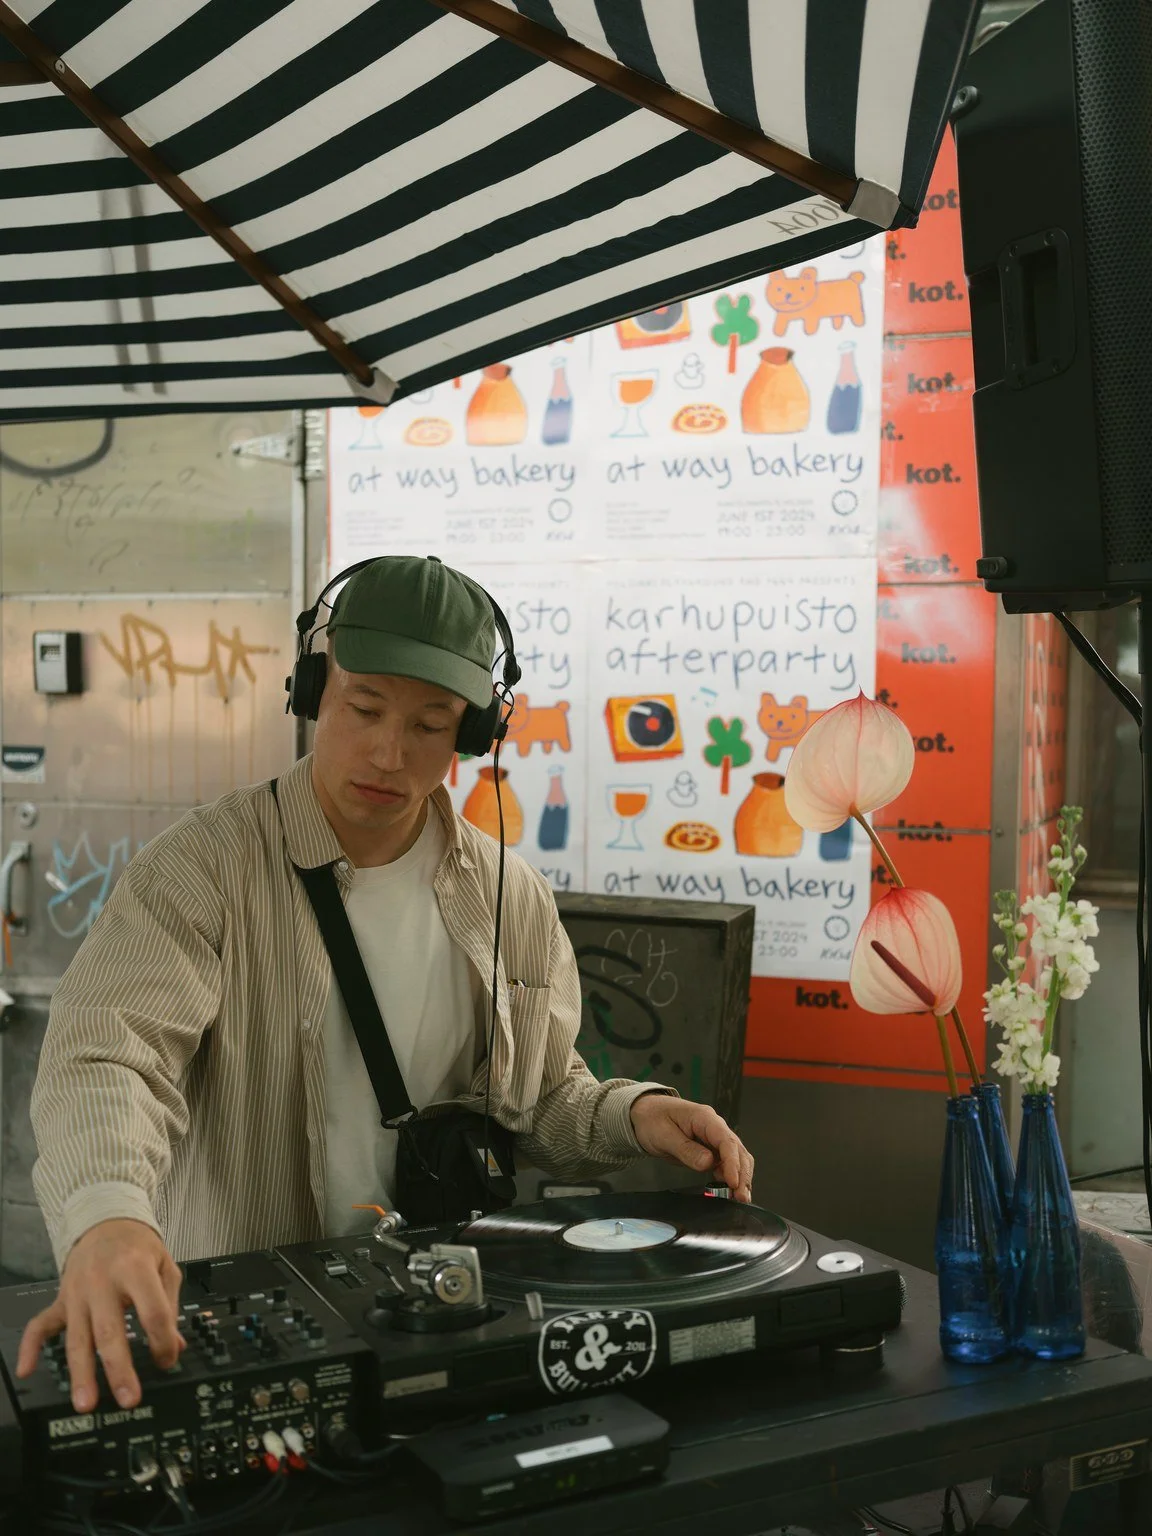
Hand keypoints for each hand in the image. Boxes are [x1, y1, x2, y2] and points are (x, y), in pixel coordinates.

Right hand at [16, 1219, 183, 1412]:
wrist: (106, 1221)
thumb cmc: (139, 1248)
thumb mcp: (165, 1266)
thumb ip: (170, 1306)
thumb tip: (176, 1346)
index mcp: (135, 1269)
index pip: (153, 1313)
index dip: (164, 1341)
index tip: (168, 1360)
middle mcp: (103, 1282)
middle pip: (111, 1331)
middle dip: (119, 1369)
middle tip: (129, 1399)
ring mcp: (78, 1293)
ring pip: (78, 1337)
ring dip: (81, 1373)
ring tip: (85, 1403)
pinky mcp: (61, 1299)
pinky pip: (41, 1325)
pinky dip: (30, 1347)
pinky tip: (26, 1370)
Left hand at [629, 1094, 753, 1201]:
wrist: (645, 1114)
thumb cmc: (652, 1119)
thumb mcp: (664, 1135)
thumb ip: (686, 1149)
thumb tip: (708, 1163)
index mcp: (704, 1118)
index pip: (726, 1141)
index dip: (732, 1163)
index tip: (733, 1182)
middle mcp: (714, 1126)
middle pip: (737, 1150)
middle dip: (742, 1174)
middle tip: (741, 1197)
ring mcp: (714, 1138)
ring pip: (736, 1158)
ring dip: (741, 1177)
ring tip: (741, 1198)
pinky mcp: (710, 1149)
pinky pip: (726, 1163)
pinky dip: (732, 1177)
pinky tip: (732, 1191)